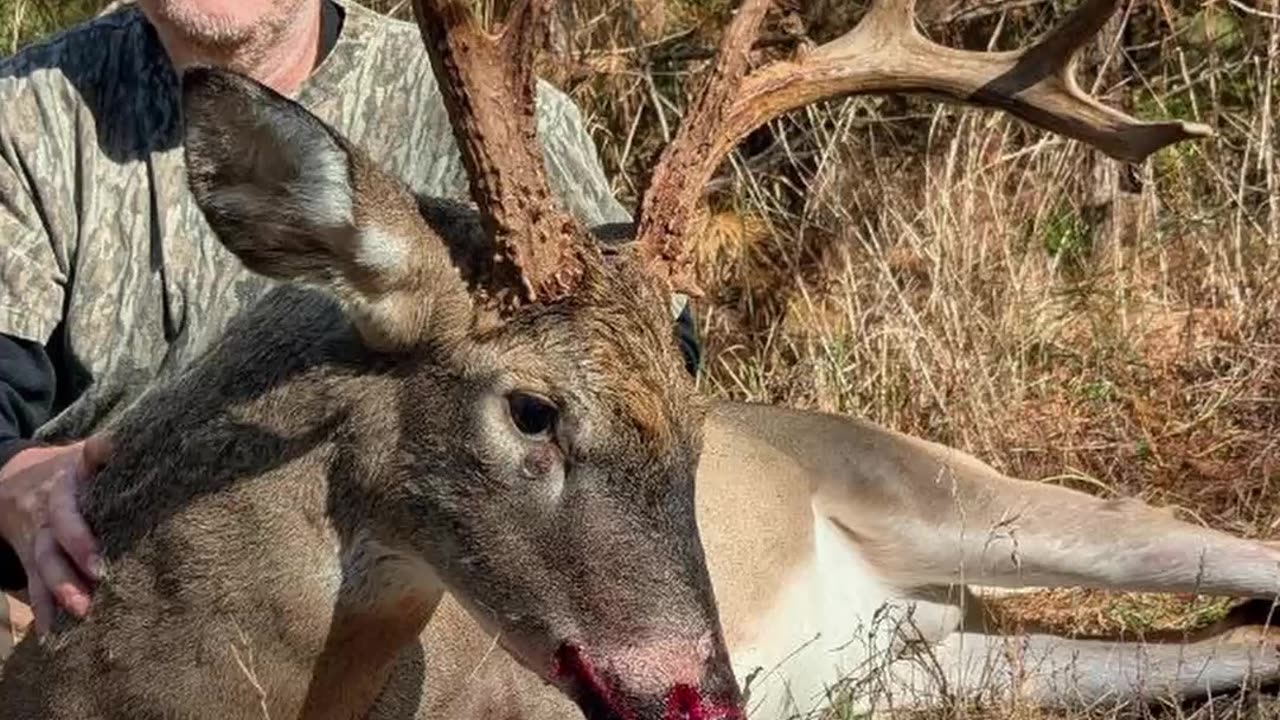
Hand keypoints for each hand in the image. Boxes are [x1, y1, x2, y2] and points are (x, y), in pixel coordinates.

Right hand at [0, 434, 111, 634]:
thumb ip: (103, 452)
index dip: (80, 535)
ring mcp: (36, 541)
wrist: (14, 478)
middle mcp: (46, 518)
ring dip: (59, 592)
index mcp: (63, 491)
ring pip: (43, 568)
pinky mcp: (31, 560)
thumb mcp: (82, 454)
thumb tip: (123, 441)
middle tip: (98, 581)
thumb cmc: (67, 468)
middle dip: (72, 566)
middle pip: (54, 543)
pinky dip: (43, 610)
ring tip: (80, 613)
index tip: (99, 559)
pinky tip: (53, 634)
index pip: (69, 511)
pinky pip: (34, 586)